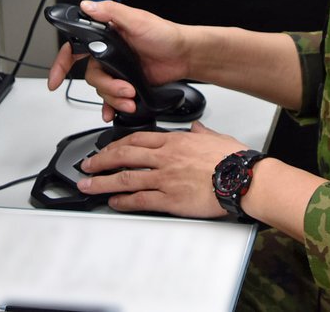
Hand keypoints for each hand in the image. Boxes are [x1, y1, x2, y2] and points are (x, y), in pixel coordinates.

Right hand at [46, 0, 191, 121]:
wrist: (184, 56)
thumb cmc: (165, 34)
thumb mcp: (137, 19)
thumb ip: (110, 12)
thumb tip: (87, 6)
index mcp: (106, 35)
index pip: (75, 48)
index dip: (61, 64)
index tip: (54, 80)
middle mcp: (108, 53)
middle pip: (91, 76)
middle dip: (106, 86)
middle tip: (125, 88)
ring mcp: (117, 70)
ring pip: (102, 90)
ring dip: (114, 97)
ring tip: (132, 97)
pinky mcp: (127, 83)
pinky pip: (111, 100)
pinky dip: (112, 107)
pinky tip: (115, 113)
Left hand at [75, 121, 245, 217]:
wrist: (243, 177)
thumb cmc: (233, 159)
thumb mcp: (215, 137)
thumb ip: (201, 132)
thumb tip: (196, 127)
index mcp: (174, 141)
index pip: (136, 140)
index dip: (115, 145)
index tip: (105, 150)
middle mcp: (165, 157)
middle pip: (123, 156)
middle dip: (100, 161)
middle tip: (86, 167)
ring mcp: (165, 178)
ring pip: (126, 178)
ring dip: (103, 182)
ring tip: (88, 186)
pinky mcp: (170, 198)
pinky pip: (140, 199)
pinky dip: (124, 201)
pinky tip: (114, 202)